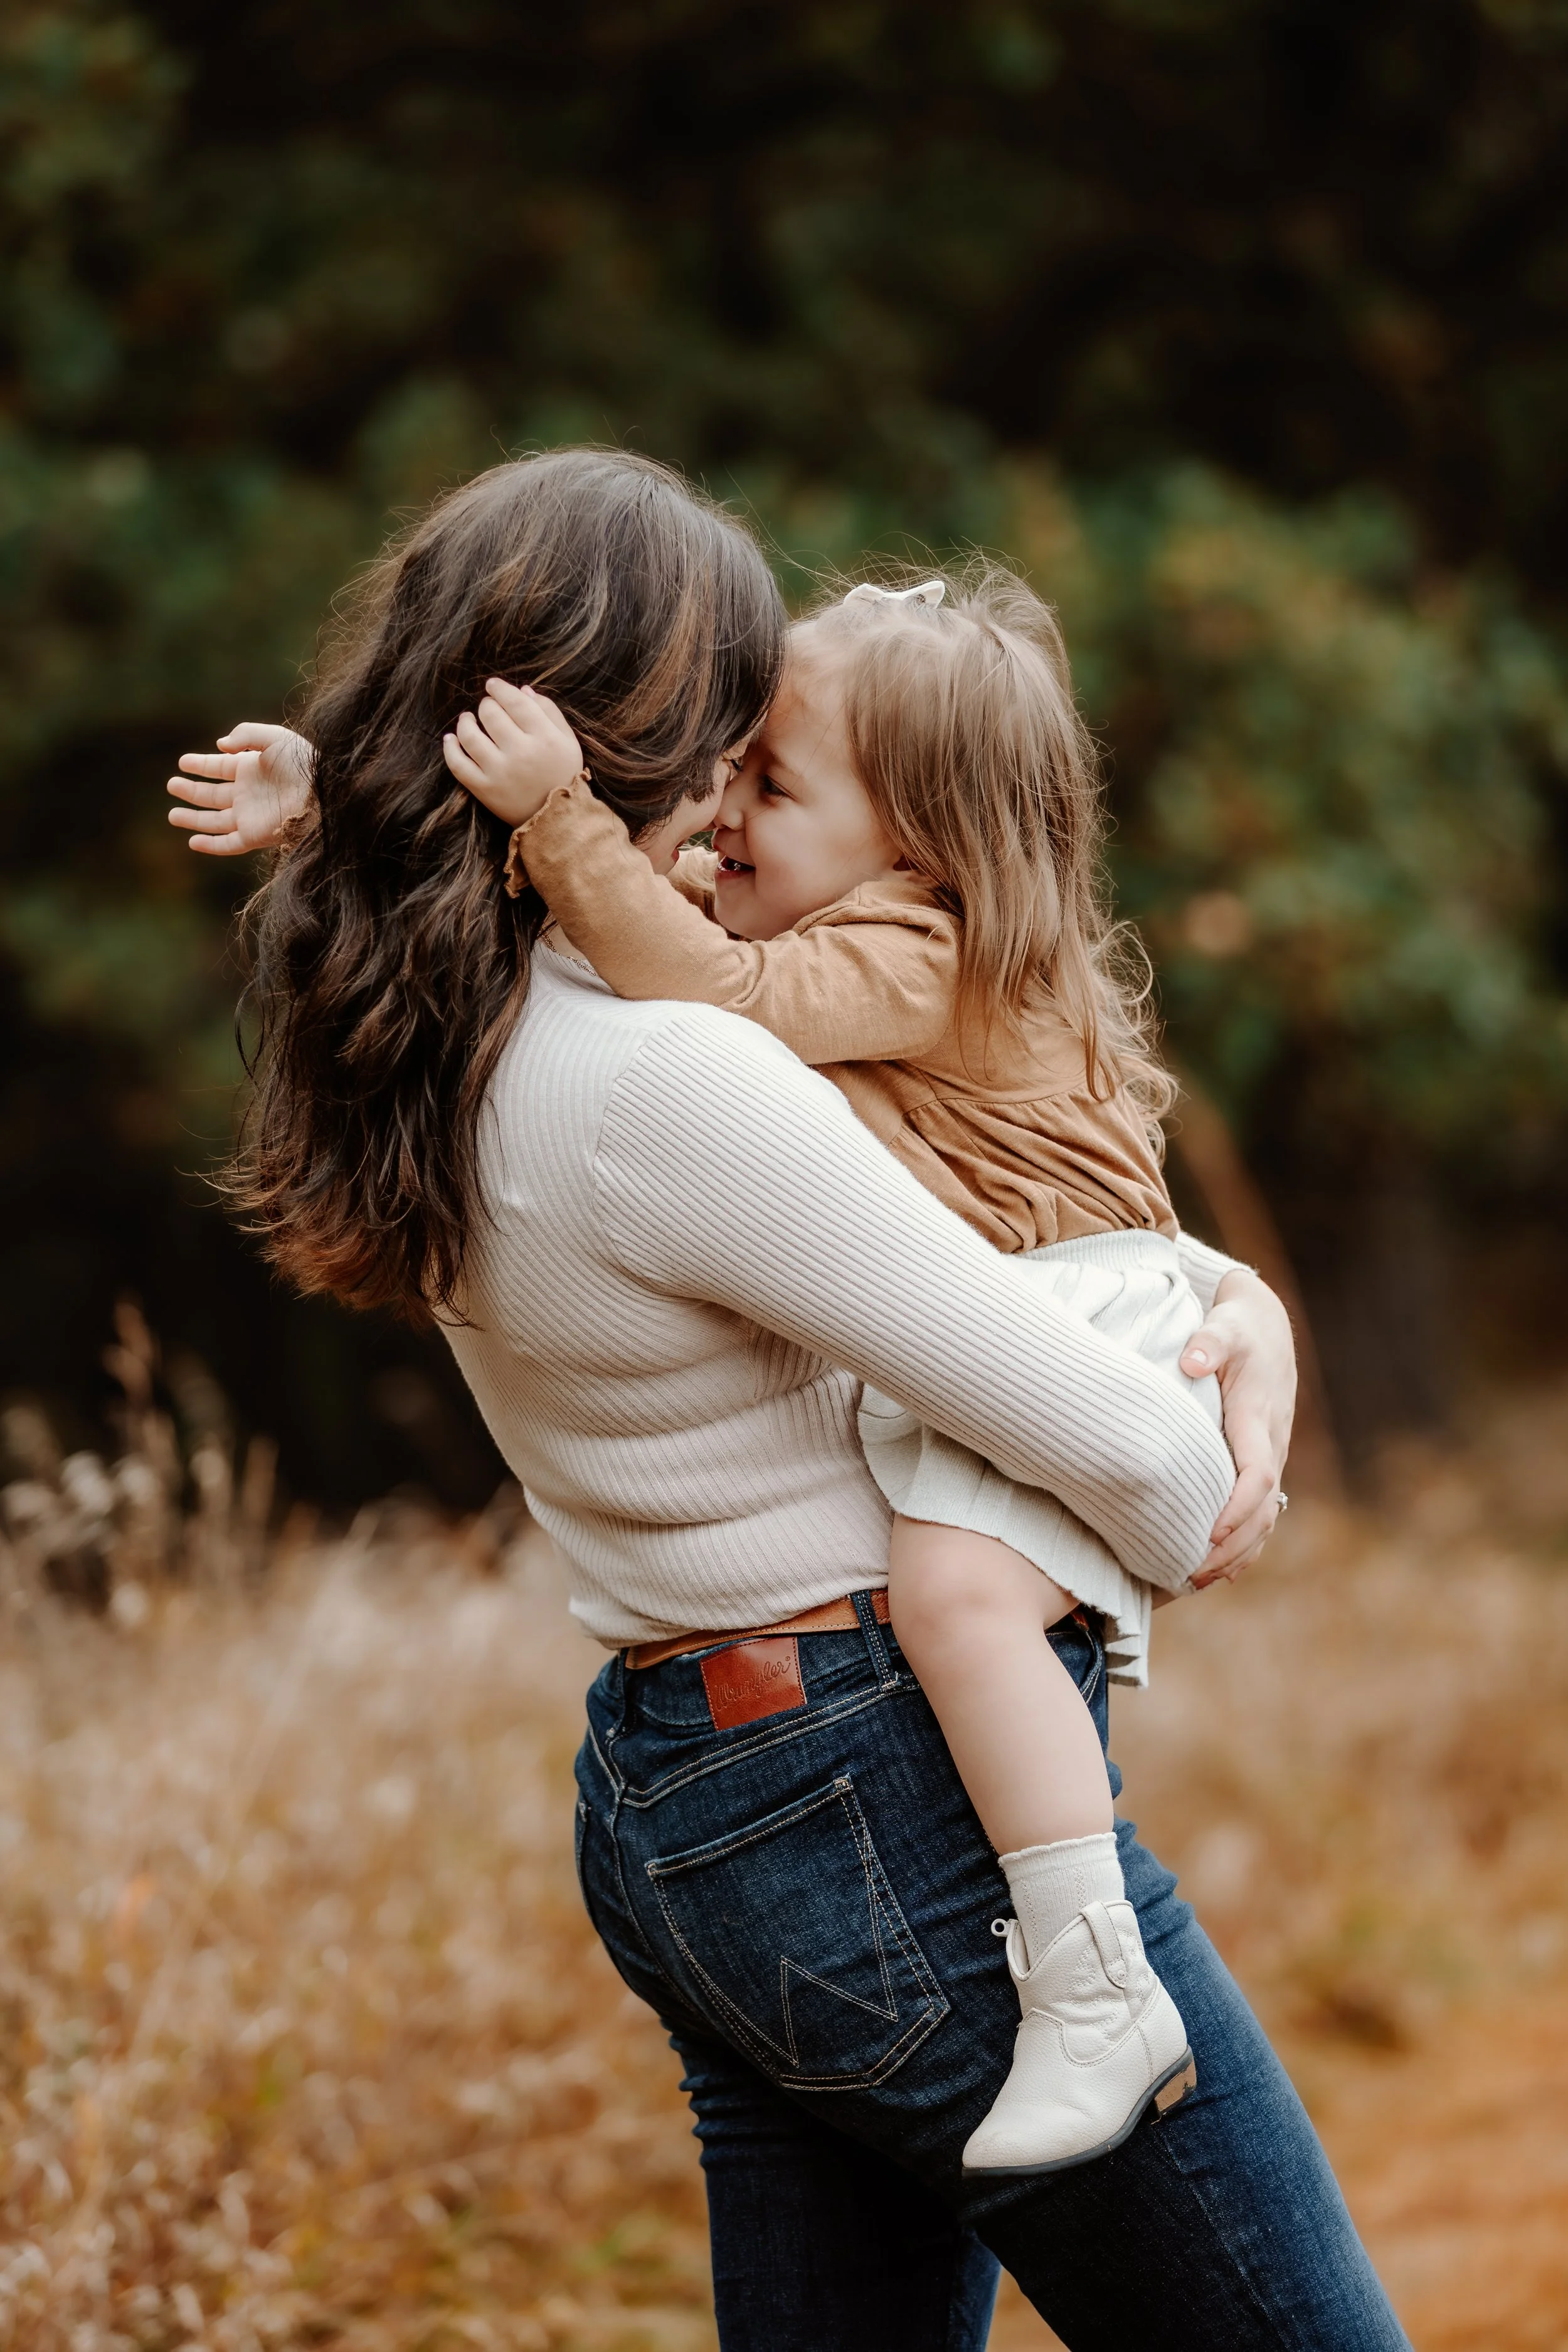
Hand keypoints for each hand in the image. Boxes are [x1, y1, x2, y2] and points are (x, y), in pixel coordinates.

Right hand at [167, 724, 313, 854]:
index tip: (182, 762)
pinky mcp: (255, 836)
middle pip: (213, 795)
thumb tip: (220, 746)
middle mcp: (248, 794)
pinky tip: (192, 841)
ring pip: (215, 821)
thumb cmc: (304, 763)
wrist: (324, 793)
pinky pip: (228, 843)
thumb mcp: (275, 737)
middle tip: (171, 785)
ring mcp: (250, 816)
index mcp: (251, 770)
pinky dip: (211, 845)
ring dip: (193, 819)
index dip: (200, 765)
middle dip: (191, 791)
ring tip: (172, 815)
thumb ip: (246, 735)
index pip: (219, 768)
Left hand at [442, 679, 584, 825]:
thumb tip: (522, 689)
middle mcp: (522, 753)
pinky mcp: (485, 790)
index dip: (500, 689)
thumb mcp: (567, 741)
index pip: (516, 702)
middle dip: (486, 705)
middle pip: (491, 714)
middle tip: (487, 708)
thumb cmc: (562, 774)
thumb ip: (549, 711)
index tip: (492, 685)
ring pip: (470, 736)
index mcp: (545, 739)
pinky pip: (458, 765)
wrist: (555, 819)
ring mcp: (500, 773)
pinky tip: (450, 739)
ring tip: (467, 719)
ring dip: (465, 722)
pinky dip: (450, 748)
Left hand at [1180, 1268, 1296, 1584]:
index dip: (1236, 1508)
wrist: (1266, 1328)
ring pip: (1265, 1517)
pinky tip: (1220, 1570)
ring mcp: (1273, 1456)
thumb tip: (1192, 1359)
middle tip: (1192, 1574)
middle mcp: (1272, 1443)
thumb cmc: (1238, 1328)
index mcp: (1258, 1416)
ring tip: (1197, 1581)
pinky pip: (1262, 1511)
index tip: (1208, 1534)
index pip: (1256, 1472)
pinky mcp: (1265, 1462)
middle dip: (1231, 1547)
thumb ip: (1209, 1340)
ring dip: (1237, 1553)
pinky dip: (1245, 1544)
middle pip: (1262, 1508)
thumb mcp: (1225, 1325)